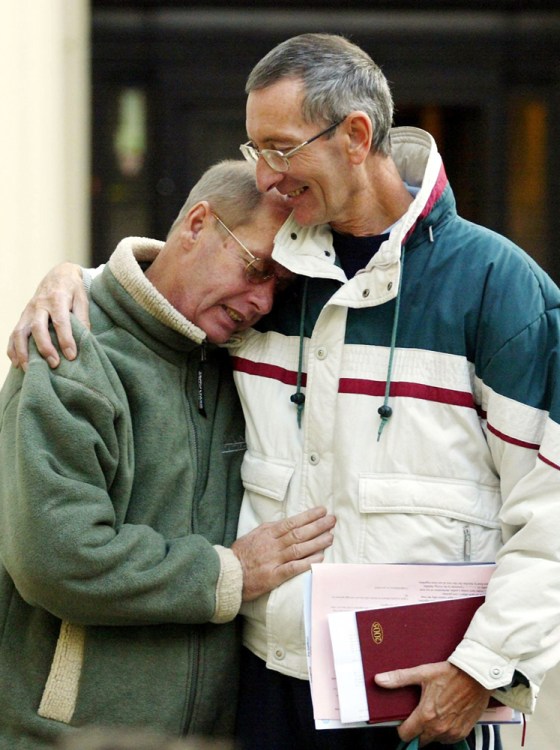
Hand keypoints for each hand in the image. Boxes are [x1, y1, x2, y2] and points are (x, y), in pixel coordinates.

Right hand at [7, 262, 87, 370]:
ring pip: (20, 332)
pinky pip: (14, 333)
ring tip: (29, 368)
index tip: (71, 355)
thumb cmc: (73, 289)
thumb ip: (83, 318)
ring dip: (23, 351)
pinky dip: (13, 348)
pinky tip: (16, 362)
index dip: (66, 340)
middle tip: (54, 364)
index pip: (61, 322)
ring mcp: (28, 311)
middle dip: (45, 347)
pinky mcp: (23, 316)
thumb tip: (86, 339)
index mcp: (57, 299)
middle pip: (38, 327)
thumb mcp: (82, 299)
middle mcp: (40, 305)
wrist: (58, 275)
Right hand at [231, 506, 335, 600]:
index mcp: (267, 533)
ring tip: (330, 536)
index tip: (322, 511)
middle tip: (332, 520)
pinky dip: (307, 562)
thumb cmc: (241, 554)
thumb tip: (288, 523)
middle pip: (298, 533)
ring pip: (298, 548)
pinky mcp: (273, 576)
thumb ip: (271, 530)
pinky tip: (320, 557)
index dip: (308, 516)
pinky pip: (293, 568)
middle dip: (317, 526)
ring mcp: (273, 560)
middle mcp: (272, 545)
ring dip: (317, 542)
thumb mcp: (254, 535)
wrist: (228, 574)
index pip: (292, 522)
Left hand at [375, 661, 491, 745]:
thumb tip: (379, 680)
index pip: (405, 735)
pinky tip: (446, 717)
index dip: (401, 728)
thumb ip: (399, 678)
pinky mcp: (463, 732)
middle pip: (420, 740)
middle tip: (419, 716)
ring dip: (432, 732)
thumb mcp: (422, 673)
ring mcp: (452, 732)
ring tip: (434, 714)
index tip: (403, 721)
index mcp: (426, 716)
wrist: (476, 676)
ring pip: (435, 740)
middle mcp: (439, 728)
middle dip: (417, 731)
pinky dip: (446, 732)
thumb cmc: (450, 673)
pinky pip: (450, 739)